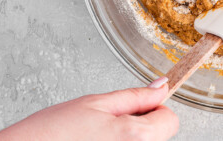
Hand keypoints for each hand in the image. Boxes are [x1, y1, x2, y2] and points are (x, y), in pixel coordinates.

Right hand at [0, 83, 178, 140]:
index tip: (134, 108)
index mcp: (136, 137)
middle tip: (107, 124)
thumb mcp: (96, 103)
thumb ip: (134, 96)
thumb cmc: (52, 132)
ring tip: (96, 136)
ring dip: (126, 138)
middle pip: (157, 135)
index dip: (153, 109)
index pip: (170, 120)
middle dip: (140, 124)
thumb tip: (161, 87)